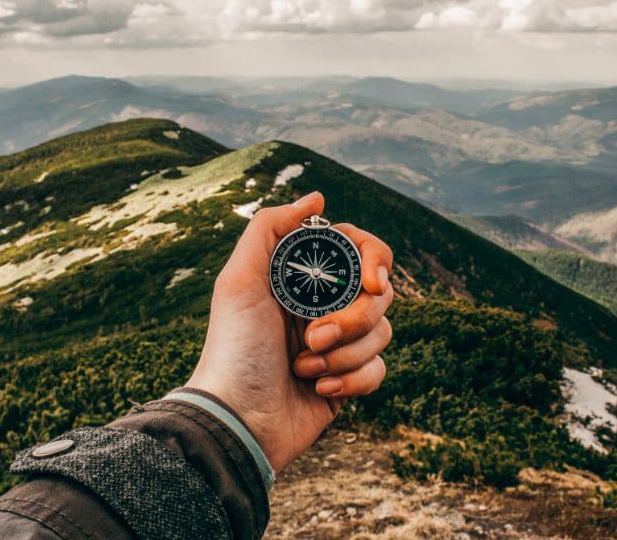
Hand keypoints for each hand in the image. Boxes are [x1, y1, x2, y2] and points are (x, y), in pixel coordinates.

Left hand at [187, 191, 393, 471]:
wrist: (238, 419)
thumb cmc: (234, 348)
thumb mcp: (239, 280)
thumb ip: (270, 228)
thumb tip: (317, 198)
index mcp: (302, 278)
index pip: (361, 251)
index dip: (375, 262)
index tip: (372, 282)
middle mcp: (323, 305)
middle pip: (380, 294)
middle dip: (352, 319)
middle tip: (313, 337)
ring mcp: (338, 344)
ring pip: (382, 332)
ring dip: (345, 354)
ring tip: (304, 368)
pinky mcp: (348, 380)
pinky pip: (379, 370)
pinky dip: (352, 381)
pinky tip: (318, 390)